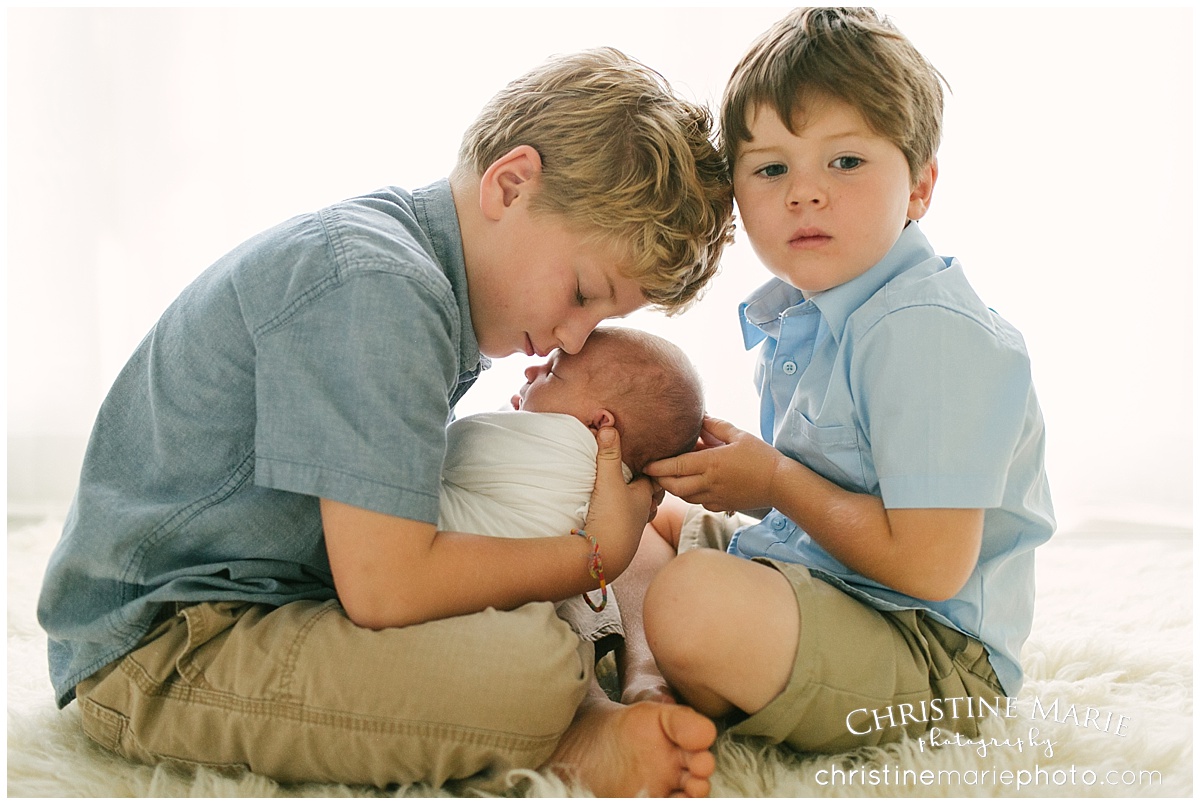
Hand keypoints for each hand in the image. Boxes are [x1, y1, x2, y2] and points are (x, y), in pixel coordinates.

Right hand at [584, 427, 655, 579]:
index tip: (649, 457)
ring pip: (639, 510)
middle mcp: (642, 512)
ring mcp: (631, 527)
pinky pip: (625, 522)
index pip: (655, 478)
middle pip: (649, 495)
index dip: (653, 467)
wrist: (603, 557)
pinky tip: (613, 512)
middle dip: (647, 484)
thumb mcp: (608, 481)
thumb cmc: (612, 518)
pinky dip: (623, 514)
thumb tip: (608, 423)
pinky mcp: (619, 538)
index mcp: (644, 496)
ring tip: (628, 491)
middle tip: (641, 471)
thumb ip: (608, 453)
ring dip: (634, 501)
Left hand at [644, 416, 784, 513]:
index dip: (657, 466)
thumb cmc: (761, 457)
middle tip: (652, 472)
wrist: (780, 484)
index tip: (646, 464)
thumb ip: (715, 426)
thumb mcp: (738, 435)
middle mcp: (709, 482)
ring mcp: (715, 497)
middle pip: (674, 486)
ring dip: (674, 488)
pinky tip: (693, 485)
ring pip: (684, 497)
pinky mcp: (722, 506)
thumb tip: (700, 417)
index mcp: (711, 463)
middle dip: (660, 480)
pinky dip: (691, 495)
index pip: (676, 467)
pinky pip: (699, 503)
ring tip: (669, 477)